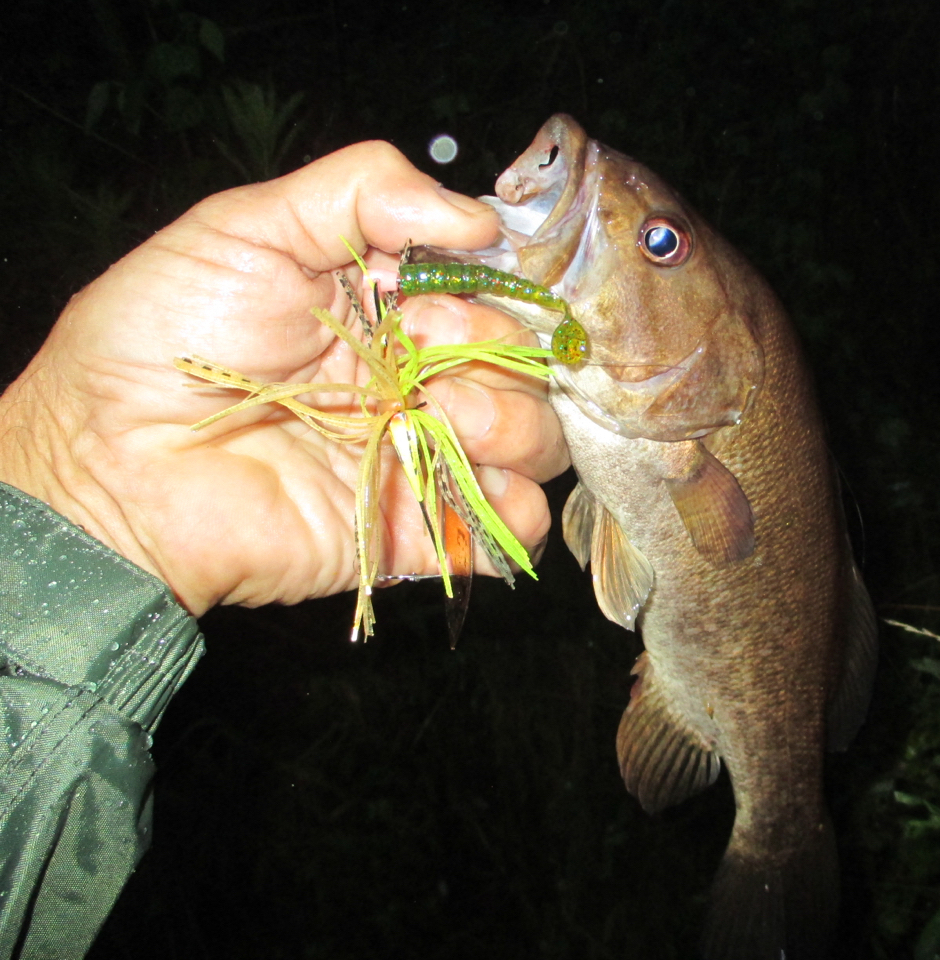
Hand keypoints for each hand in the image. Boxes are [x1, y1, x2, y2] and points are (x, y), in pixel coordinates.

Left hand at [0, 142, 569, 616]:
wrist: (111, 464)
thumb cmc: (163, 338)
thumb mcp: (248, 227)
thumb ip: (363, 191)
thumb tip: (483, 220)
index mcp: (386, 311)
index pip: (492, 294)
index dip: (490, 291)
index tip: (435, 297)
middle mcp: (414, 383)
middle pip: (526, 367)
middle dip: (497, 354)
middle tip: (420, 359)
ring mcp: (417, 458)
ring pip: (537, 443)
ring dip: (512, 426)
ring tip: (442, 422)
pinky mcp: (412, 530)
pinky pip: (510, 528)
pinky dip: (511, 510)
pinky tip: (463, 486)